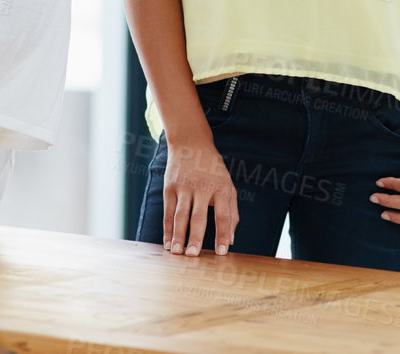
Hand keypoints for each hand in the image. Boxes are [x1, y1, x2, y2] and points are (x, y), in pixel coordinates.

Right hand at [162, 132, 238, 256]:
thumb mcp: (228, 186)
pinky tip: (168, 243)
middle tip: (193, 255)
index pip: (223, 215)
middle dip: (195, 237)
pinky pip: (168, 212)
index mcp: (221, 188)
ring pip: (180, 215)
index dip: (223, 234)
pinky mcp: (170, 187)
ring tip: (177, 253)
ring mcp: (184, 186)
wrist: (191, 143)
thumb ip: (232, 213)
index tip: (222, 252)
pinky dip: (167, 229)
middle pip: (198, 216)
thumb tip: (231, 240)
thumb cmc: (213, 170)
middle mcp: (202, 187)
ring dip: (178, 236)